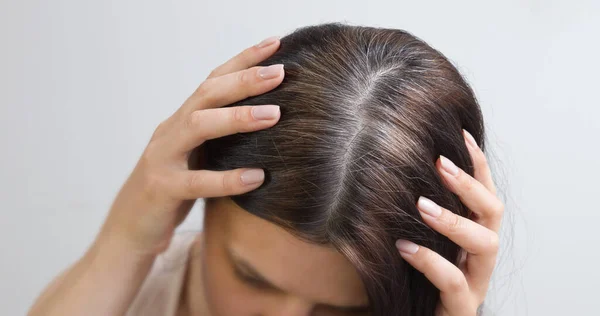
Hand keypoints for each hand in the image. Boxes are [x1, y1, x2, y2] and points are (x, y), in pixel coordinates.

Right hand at [95, 36, 284, 257]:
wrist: (130, 230)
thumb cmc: (172, 192)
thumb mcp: (196, 157)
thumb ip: (219, 138)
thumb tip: (268, 121)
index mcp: (182, 121)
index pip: (213, 82)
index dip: (243, 60)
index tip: (277, 44)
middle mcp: (170, 131)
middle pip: (206, 94)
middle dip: (244, 80)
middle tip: (280, 72)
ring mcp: (162, 158)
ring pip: (198, 126)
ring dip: (237, 117)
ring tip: (275, 114)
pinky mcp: (161, 189)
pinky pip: (197, 182)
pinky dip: (227, 179)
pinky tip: (257, 177)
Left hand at [395, 129, 503, 315]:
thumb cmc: (412, 277)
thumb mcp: (418, 236)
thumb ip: (417, 209)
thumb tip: (394, 165)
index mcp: (473, 234)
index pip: (484, 192)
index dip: (476, 163)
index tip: (459, 132)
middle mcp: (481, 256)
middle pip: (493, 213)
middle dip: (470, 185)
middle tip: (439, 163)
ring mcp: (475, 282)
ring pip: (486, 245)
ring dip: (455, 220)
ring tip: (421, 205)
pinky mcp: (461, 307)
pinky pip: (453, 282)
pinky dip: (431, 262)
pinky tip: (405, 247)